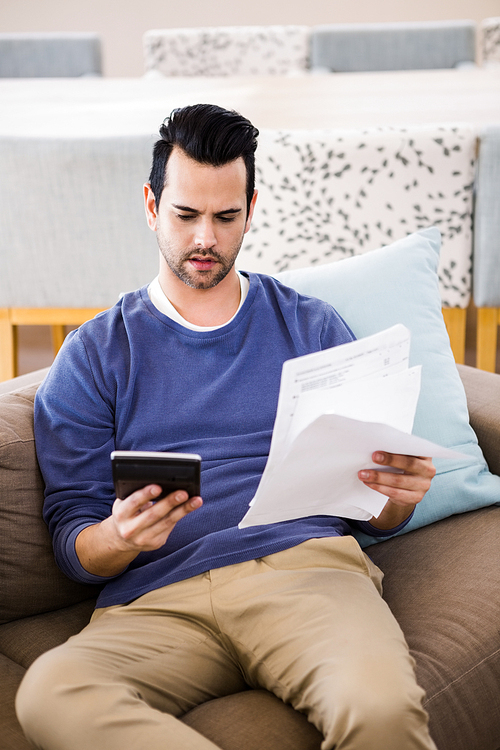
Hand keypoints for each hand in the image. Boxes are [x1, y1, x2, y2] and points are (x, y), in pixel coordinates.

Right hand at [75, 485, 201, 576]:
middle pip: (153, 514)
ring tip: (196, 500)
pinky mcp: (156, 543)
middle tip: (183, 492)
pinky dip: (181, 515)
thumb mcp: (124, 502)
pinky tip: (191, 506)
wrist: (122, 538)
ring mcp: (143, 539)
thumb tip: (161, 479)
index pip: (133, 503)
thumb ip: (136, 493)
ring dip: (183, 510)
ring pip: (166, 522)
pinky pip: (170, 527)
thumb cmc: (127, 512)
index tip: (158, 487)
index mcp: (120, 515)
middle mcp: (130, 529)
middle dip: (169, 502)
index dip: (145, 494)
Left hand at [358, 452, 434, 529]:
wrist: (407, 488)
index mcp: (425, 455)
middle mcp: (428, 470)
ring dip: (378, 477)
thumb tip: (377, 443)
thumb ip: (396, 449)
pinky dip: (380, 488)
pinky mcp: (416, 497)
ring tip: (363, 474)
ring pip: (398, 480)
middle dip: (389, 460)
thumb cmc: (401, 466)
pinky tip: (369, 483)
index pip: (413, 449)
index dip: (397, 449)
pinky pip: (395, 493)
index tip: (378, 450)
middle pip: (408, 464)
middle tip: (371, 458)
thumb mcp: (403, 456)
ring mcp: (423, 485)